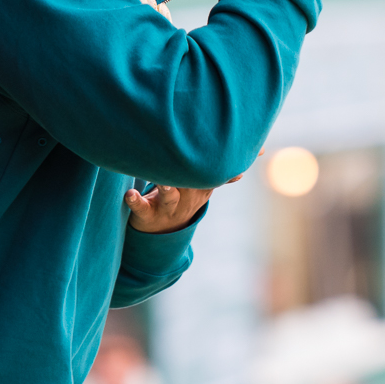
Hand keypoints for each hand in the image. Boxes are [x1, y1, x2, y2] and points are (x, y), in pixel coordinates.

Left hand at [124, 155, 255, 233]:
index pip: (214, 175)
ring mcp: (167, 207)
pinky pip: (141, 209)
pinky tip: (130, 193)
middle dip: (192, 174)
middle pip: (193, 184)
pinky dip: (135, 201)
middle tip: (191, 158)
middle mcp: (187, 198)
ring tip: (163, 180)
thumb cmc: (181, 199)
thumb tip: (255, 156)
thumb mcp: (204, 186)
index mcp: (200, 188)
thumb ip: (223, 172)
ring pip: (170, 197)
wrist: (160, 235)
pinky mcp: (147, 214)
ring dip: (167, 189)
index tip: (235, 148)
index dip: (226, 164)